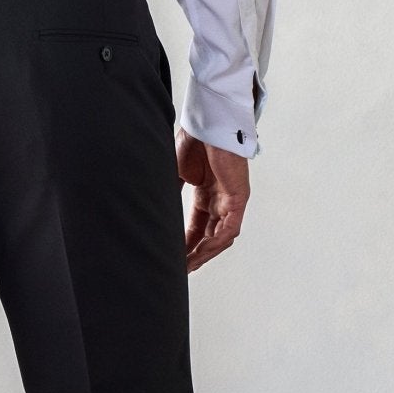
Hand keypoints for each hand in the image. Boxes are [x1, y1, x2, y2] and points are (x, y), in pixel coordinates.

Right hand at [175, 128, 250, 271]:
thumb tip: (155, 211)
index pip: (197, 227)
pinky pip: (229, 228)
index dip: (185, 245)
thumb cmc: (194, 139)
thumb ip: (169, 193)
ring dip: (205, 254)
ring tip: (188, 266)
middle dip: (194, 254)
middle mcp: (221, 199)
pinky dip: (215, 243)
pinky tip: (201, 253)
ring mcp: (231, 199)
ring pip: (220, 237)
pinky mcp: (238, 197)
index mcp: (207, 192)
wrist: (207, 122)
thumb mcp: (174, 172)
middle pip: (209, 236)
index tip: (173, 259)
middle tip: (178, 270)